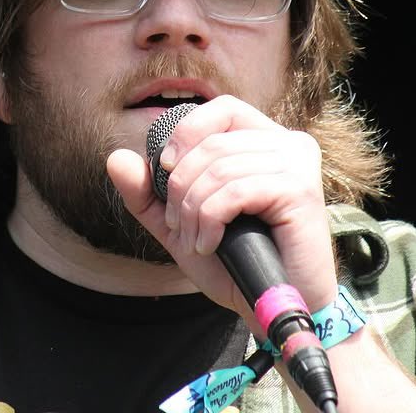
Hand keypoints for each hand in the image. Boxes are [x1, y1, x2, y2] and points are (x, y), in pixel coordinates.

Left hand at [107, 95, 337, 320]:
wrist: (271, 307)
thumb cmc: (234, 263)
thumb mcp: (180, 224)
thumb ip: (147, 193)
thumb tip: (115, 157)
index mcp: (267, 140)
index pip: (221, 109)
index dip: (186, 133)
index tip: (165, 169)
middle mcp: (288, 144)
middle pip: (213, 143)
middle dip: (181, 186)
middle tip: (176, 225)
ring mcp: (298, 164)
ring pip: (220, 169)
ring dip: (192, 210)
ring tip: (194, 240)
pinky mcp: (301, 190)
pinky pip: (235, 191)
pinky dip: (210, 220)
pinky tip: (209, 244)